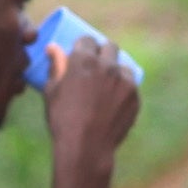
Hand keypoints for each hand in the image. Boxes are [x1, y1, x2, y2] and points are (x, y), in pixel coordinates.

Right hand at [39, 35, 141, 175]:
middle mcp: (107, 65)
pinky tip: (114, 103)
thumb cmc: (62, 120)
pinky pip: (131, 86)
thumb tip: (53, 48)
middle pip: (109, 47)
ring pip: (123, 66)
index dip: (84, 47)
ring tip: (107, 86)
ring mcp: (124, 81)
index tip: (82, 54)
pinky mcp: (135, 96)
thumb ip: (55, 67)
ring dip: (116, 71)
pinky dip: (123, 90)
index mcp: (83, 60)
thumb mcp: (52, 92)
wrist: (86, 148)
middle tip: (96, 67)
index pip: (87, 40)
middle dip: (102, 53)